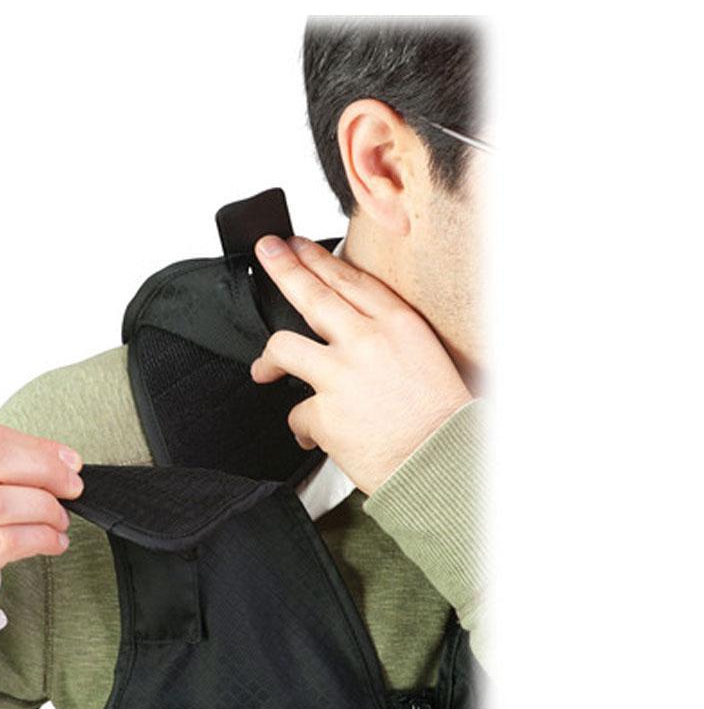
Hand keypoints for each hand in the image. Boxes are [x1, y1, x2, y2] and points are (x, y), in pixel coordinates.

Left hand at [251, 235, 471, 495]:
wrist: (444, 463)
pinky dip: (303, 428)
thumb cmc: (439, 418)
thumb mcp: (424, 356)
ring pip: (283, 347)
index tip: (298, 246)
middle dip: (282, 267)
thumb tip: (349, 328)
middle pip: (311, 294)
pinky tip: (313, 436)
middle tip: (267, 252)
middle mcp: (367, 341)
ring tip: (264, 371)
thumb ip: (385, 336)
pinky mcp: (325, 413)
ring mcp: (342, 375)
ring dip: (268, 360)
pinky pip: (296, 413)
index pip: (349, 280)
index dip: (318, 259)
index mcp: (398, 324)